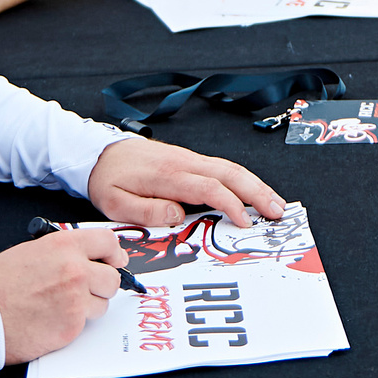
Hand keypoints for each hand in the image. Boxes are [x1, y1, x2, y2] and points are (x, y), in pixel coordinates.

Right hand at [0, 229, 125, 363]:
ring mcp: (75, 299)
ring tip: (60, 306)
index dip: (114, 253)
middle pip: (112, 277)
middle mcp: (75, 269)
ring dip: (89, 306)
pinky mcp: (72, 326)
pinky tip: (51, 319)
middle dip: (102, 285)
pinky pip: (86, 323)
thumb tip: (92, 258)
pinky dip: (74, 323)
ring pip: (102, 303)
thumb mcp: (33, 251)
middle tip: (85, 289)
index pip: (109, 242)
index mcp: (64, 246)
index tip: (114, 261)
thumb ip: (65, 252)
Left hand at [88, 136, 284, 227]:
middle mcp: (185, 162)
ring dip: (257, 185)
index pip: (209, 188)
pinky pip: (224, 168)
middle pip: (231, 173)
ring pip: (232, 169)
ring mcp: (190, 159)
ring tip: (275, 203)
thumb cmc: (108, 179)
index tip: (245, 224)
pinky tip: (254, 192)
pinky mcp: (190, 161)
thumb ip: (147, 211)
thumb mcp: (115, 203)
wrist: (99, 152)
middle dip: (258, 192)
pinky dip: (245, 180)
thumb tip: (179, 215)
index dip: (231, 205)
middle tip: (278, 212)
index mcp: (168, 174)